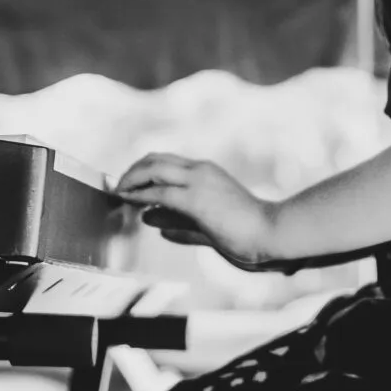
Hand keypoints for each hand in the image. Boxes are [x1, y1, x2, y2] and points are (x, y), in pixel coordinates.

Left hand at [113, 153, 281, 270]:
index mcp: (206, 172)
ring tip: (118, 192)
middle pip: (155, 159)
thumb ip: (179, 225)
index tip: (128, 185)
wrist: (272, 231)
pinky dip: (139, 194)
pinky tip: (128, 200)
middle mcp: (200, 170)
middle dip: (131, 171)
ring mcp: (198, 181)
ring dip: (131, 179)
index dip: (143, 171)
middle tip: (118, 187)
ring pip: (153, 168)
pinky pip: (159, 192)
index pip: (166, 162)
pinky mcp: (196, 199)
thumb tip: (152, 223)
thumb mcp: (206, 227)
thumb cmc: (248, 231)